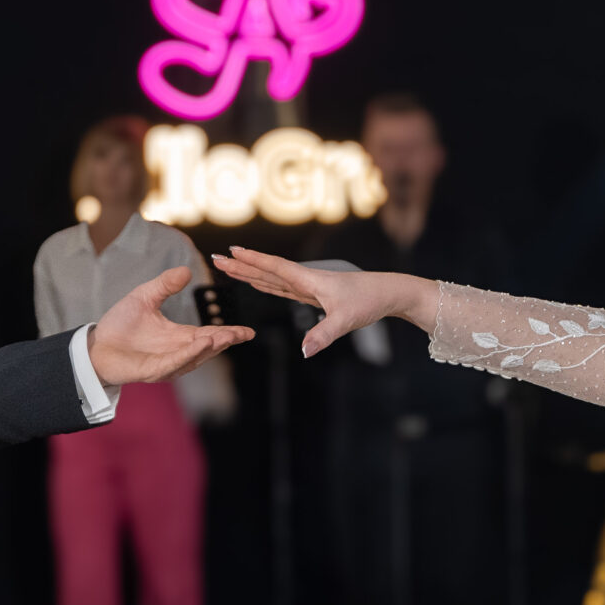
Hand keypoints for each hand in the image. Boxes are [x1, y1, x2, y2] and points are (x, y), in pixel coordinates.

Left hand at [85, 268, 253, 389]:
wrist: (97, 344)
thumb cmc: (121, 324)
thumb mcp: (145, 297)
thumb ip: (165, 285)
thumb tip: (187, 271)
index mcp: (179, 337)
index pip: (210, 335)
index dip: (229, 333)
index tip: (248, 331)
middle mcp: (177, 353)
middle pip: (208, 348)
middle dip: (225, 341)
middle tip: (243, 334)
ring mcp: (166, 364)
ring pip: (193, 358)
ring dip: (209, 348)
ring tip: (224, 336)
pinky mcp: (152, 371)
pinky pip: (173, 363)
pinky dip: (188, 354)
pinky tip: (201, 344)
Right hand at [213, 249, 436, 355]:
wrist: (386, 293)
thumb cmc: (368, 301)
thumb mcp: (346, 320)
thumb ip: (324, 334)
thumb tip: (304, 351)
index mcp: (309, 281)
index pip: (275, 269)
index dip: (253, 262)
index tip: (231, 253)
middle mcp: (305, 281)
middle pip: (267, 271)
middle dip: (242, 265)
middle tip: (217, 258)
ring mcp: (308, 288)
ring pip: (272, 279)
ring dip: (251, 273)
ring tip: (230, 267)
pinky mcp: (313, 295)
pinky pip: (283, 288)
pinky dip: (266, 284)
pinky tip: (257, 282)